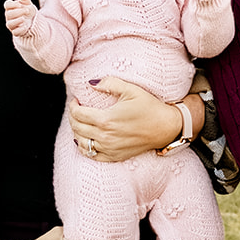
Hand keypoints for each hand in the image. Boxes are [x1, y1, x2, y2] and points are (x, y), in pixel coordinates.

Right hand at [4, 0, 37, 35]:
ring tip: (24, 19)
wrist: (33, 21)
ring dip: (17, 21)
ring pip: (9, 24)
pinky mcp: (15, 32)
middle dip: (18, 12)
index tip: (20, 4)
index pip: (7, 5)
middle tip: (27, 10)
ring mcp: (11, 24)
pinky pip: (15, 32)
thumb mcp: (28, 4)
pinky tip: (25, 26)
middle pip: (8, 14)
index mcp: (11, 8)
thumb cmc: (27, 10)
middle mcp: (9, 16)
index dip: (12, 4)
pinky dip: (20, 29)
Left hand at [68, 77, 184, 161]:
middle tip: (77, 109)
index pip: (78, 114)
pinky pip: (92, 155)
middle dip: (73, 117)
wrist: (166, 127)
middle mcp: (105, 136)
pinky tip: (86, 139)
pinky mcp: (115, 156)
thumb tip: (91, 83)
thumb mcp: (131, 90)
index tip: (77, 100)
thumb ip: (109, 83)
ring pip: (81, 142)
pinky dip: (85, 147)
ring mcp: (109, 148)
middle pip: (77, 127)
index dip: (73, 106)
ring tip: (81, 123)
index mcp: (106, 119)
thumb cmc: (150, 107)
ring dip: (77, 131)